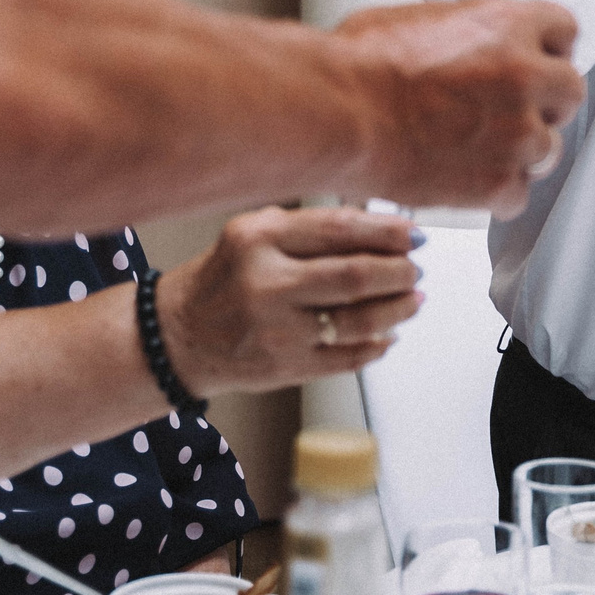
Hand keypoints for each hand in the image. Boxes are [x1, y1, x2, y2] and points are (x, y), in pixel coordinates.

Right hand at [161, 206, 423, 388]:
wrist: (179, 336)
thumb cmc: (224, 279)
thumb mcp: (254, 234)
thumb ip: (312, 228)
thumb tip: (383, 227)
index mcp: (259, 239)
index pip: (339, 229)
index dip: (386, 232)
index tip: (412, 234)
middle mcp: (266, 284)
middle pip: (355, 276)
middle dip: (399, 272)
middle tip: (415, 269)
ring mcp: (277, 331)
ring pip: (359, 321)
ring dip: (398, 310)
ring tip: (412, 299)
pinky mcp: (285, 367)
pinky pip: (348, 358)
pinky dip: (377, 345)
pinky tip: (388, 333)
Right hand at [335, 0, 584, 216]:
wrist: (339, 113)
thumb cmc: (360, 64)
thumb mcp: (419, 18)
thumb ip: (465, 30)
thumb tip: (468, 40)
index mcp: (508, 26)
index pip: (564, 30)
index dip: (545, 47)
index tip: (533, 59)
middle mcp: (525, 77)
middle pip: (570, 90)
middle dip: (545, 100)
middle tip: (509, 108)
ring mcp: (518, 134)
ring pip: (549, 147)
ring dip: (521, 149)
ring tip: (476, 147)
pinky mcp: (499, 183)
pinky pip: (518, 193)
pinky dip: (495, 192)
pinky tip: (464, 178)